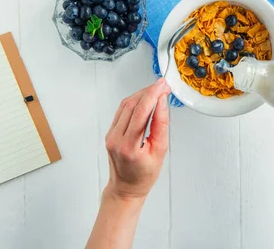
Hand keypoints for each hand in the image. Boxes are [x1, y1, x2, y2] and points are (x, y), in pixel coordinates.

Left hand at [104, 78, 170, 200]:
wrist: (126, 188)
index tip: (163, 86)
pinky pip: (121, 111)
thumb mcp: (160, 151)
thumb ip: (161, 125)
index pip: (141, 112)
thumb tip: (162, 103)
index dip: (153, 95)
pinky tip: (145, 99)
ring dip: (141, 94)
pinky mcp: (110, 132)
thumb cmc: (144, 175)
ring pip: (125, 105)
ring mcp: (111, 135)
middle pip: (131, 105)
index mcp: (129, 146)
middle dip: (148, 91)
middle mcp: (116, 138)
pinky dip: (134, 102)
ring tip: (156, 90)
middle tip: (163, 86)